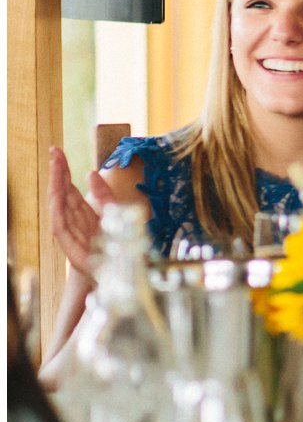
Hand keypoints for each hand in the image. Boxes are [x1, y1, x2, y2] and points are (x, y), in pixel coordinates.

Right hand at [48, 147, 113, 279]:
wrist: (127, 269)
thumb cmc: (120, 243)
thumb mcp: (115, 212)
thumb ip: (103, 194)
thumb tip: (90, 173)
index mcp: (83, 213)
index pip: (69, 188)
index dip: (63, 170)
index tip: (58, 151)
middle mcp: (74, 222)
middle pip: (62, 194)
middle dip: (58, 173)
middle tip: (55, 152)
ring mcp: (71, 234)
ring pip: (59, 206)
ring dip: (56, 186)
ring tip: (56, 166)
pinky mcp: (71, 248)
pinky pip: (60, 227)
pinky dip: (57, 211)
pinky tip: (57, 195)